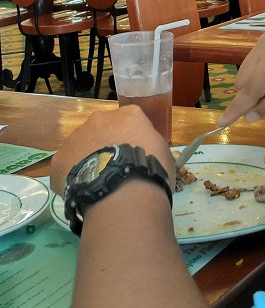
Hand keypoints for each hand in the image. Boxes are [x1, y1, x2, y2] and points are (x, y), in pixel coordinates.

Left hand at [51, 106, 174, 197]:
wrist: (123, 192)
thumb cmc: (151, 170)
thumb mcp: (163, 153)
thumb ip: (150, 145)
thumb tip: (143, 151)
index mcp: (128, 115)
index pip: (130, 121)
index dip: (131, 139)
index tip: (134, 156)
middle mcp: (99, 119)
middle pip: (101, 130)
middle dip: (106, 145)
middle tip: (114, 169)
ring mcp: (75, 137)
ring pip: (81, 147)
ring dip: (88, 160)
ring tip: (98, 183)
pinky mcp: (58, 159)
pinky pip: (67, 168)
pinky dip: (74, 178)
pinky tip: (85, 192)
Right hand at [217, 26, 264, 124]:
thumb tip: (249, 116)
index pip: (249, 91)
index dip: (236, 110)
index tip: (221, 123)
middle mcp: (263, 46)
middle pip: (243, 81)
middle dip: (254, 96)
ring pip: (246, 72)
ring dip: (257, 85)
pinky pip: (254, 63)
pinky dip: (262, 75)